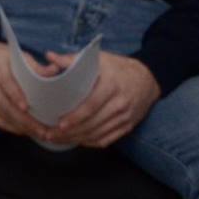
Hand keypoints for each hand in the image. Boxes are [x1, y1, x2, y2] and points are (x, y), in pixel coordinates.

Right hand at [0, 42, 55, 140]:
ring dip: (21, 127)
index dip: (15, 95)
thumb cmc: (2, 58)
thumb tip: (55, 70)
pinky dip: (11, 127)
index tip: (27, 108)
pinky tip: (25, 131)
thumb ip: (35, 65)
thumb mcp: (16, 56)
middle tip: (44, 130)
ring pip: (1, 114)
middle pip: (4, 103)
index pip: (5, 81)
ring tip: (40, 133)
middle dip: (25, 120)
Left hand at [43, 53, 159, 148]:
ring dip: (77, 139)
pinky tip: (76, 141)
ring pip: (99, 134)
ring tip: (57, 139)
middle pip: (93, 123)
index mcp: (111, 86)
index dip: (76, 117)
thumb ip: (73, 59)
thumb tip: (50, 56)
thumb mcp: (99, 58)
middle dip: (71, 132)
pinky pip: (108, 139)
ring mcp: (125, 118)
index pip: (92, 105)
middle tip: (50, 134)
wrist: (148, 79)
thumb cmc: (118, 67)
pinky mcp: (128, 126)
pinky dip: (91, 142)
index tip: (60, 124)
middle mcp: (120, 104)